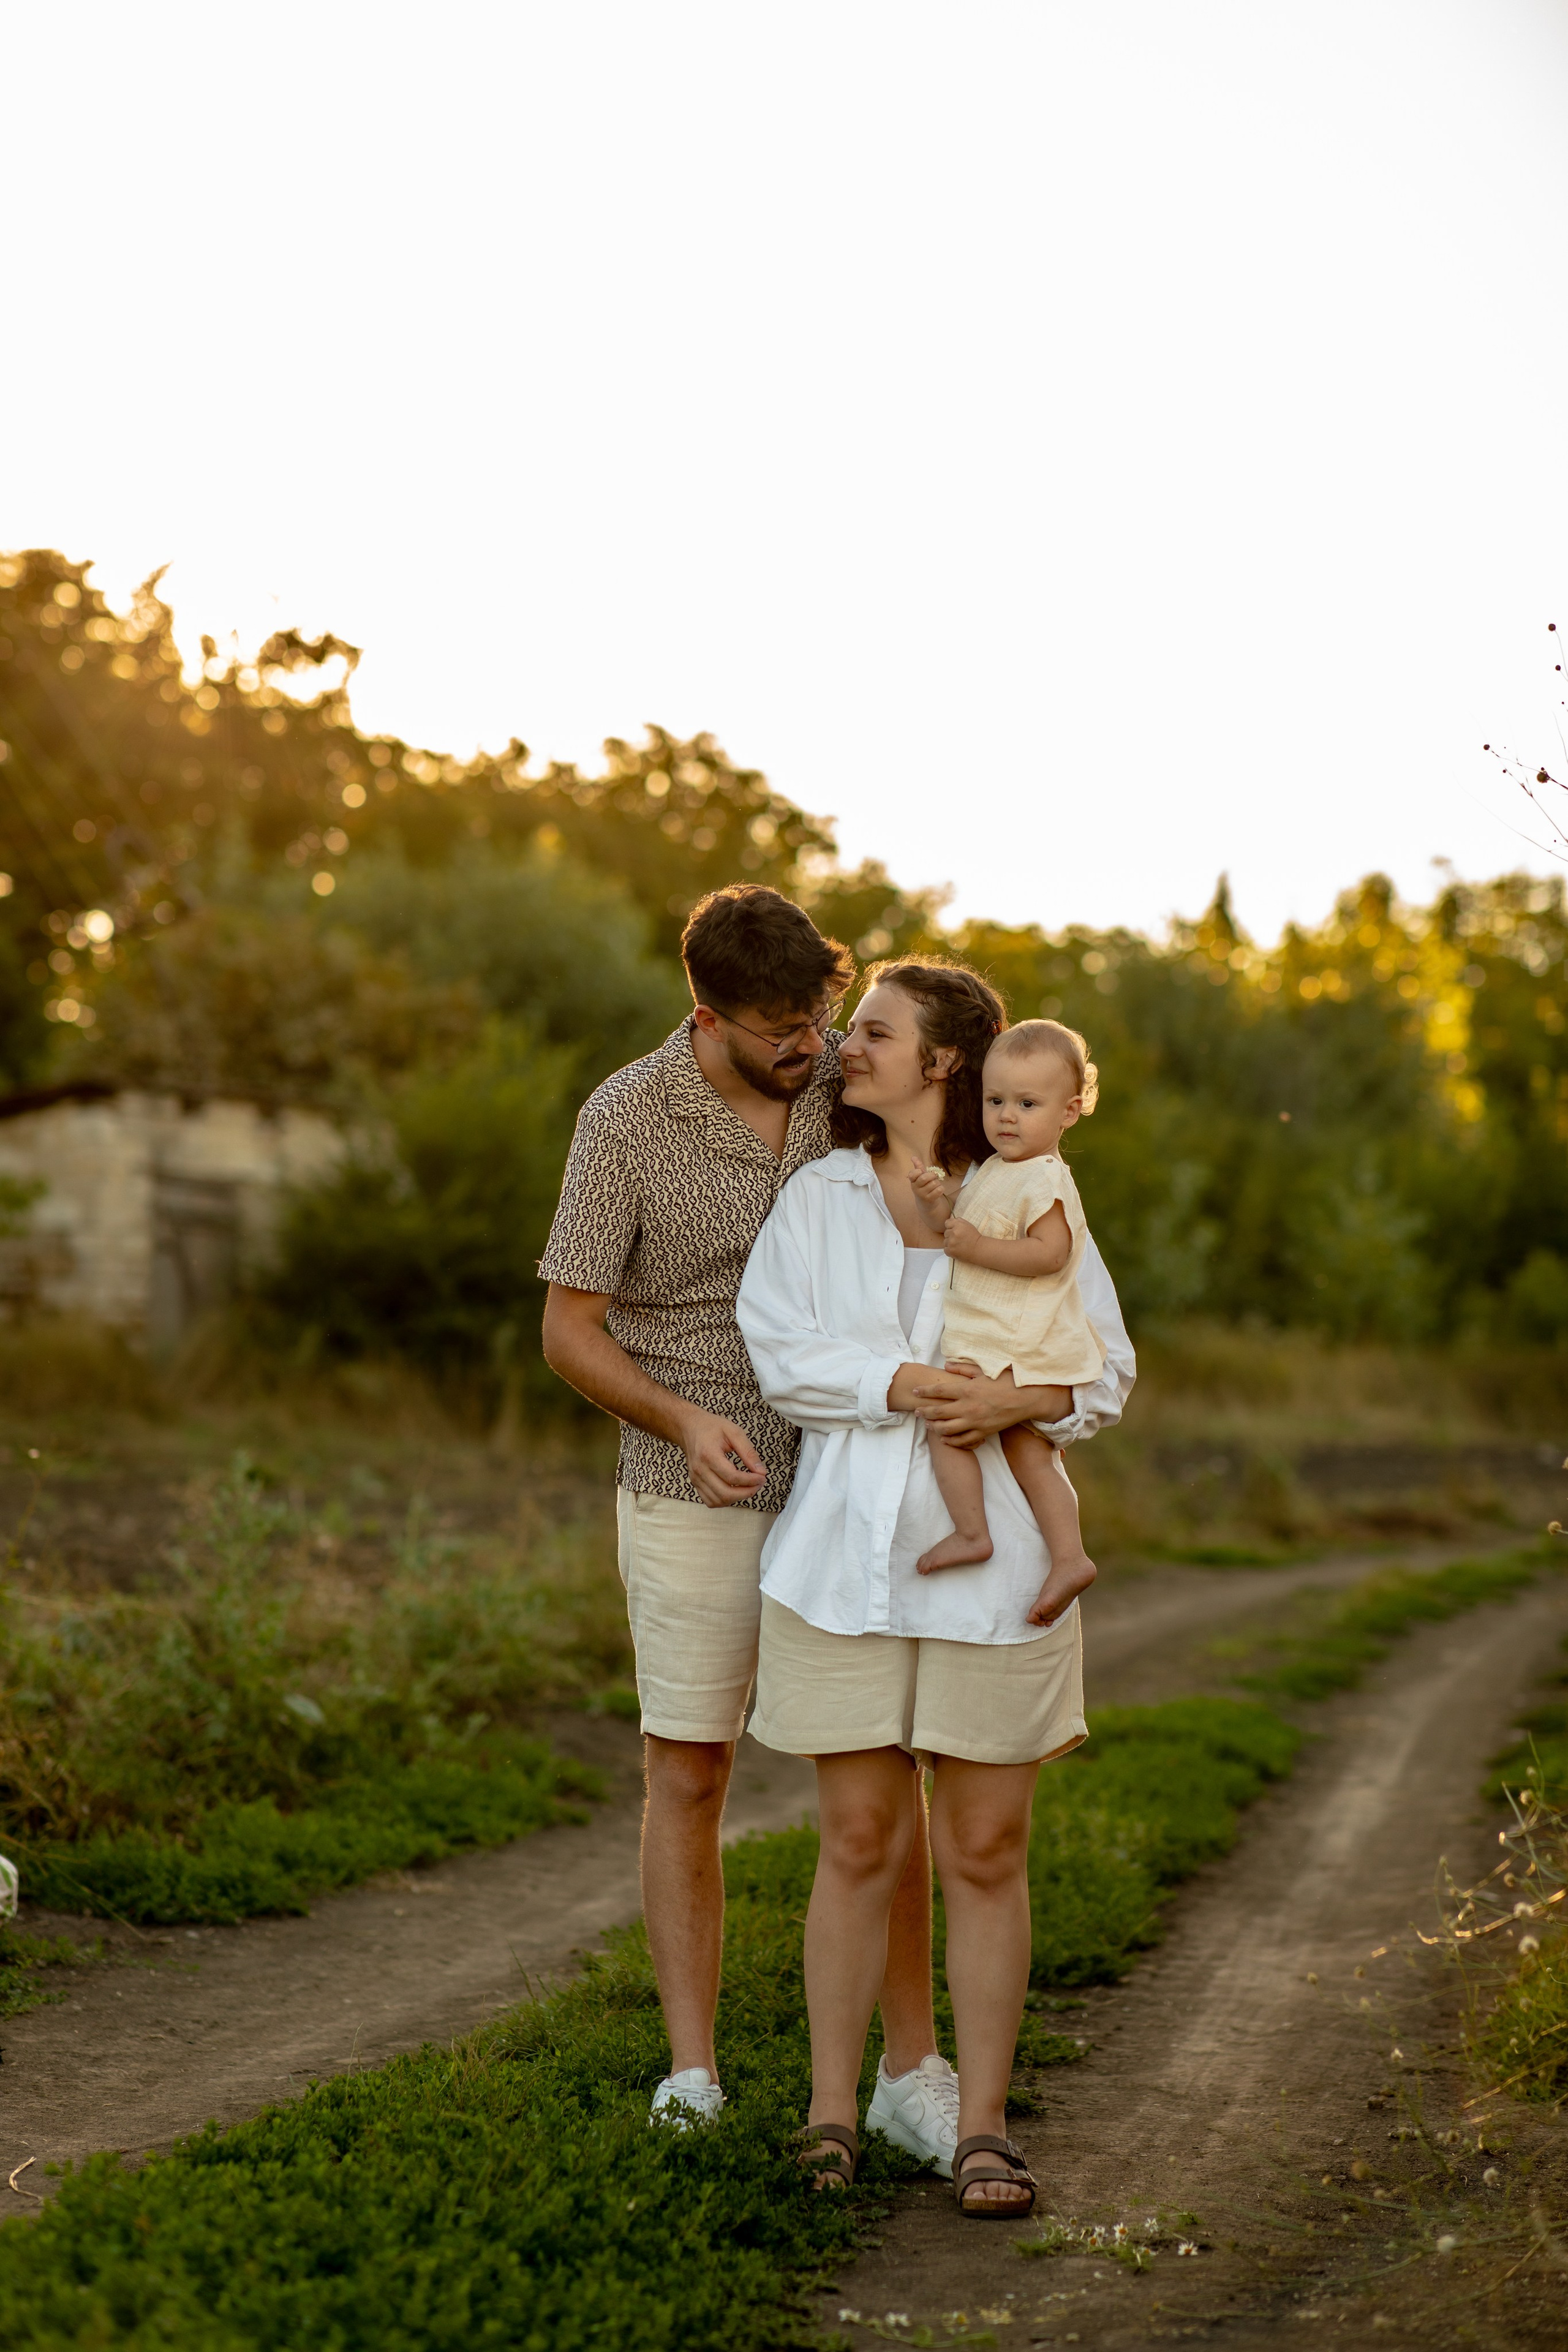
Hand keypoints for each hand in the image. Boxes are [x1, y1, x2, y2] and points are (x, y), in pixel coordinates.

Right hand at [680, 1410, 767, 1507]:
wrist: (690, 1427)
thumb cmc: (711, 1427)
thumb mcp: (734, 1432)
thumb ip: (748, 1452)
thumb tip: (760, 1471)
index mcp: (708, 1455)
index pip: (732, 1477)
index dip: (751, 1480)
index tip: (762, 1476)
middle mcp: (699, 1469)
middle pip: (725, 1493)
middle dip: (747, 1492)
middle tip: (759, 1483)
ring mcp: (695, 1478)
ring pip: (718, 1501)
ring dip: (737, 1498)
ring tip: (749, 1487)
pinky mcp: (695, 1483)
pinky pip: (710, 1501)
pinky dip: (725, 1500)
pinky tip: (735, 1491)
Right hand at [908, 1161, 952, 1226]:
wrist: (926, 1204)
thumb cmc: (924, 1187)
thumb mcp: (920, 1177)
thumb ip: (918, 1167)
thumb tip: (913, 1157)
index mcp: (913, 1181)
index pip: (912, 1174)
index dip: (918, 1172)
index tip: (921, 1172)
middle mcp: (915, 1188)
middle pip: (925, 1178)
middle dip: (932, 1176)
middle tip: (933, 1177)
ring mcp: (922, 1195)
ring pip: (934, 1183)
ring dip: (937, 1183)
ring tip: (935, 1186)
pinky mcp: (929, 1200)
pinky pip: (939, 1190)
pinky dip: (941, 1189)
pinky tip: (938, 1191)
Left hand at [909, 1366, 1072, 1450]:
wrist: (1027, 1399)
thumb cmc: (1007, 1381)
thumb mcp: (984, 1370)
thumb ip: (963, 1368)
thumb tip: (946, 1364)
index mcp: (967, 1389)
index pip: (939, 1391)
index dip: (925, 1391)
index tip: (915, 1392)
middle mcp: (968, 1407)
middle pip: (939, 1412)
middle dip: (925, 1412)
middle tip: (916, 1412)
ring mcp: (975, 1422)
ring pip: (947, 1429)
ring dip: (934, 1427)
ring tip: (928, 1424)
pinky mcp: (983, 1433)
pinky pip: (963, 1440)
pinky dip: (951, 1441)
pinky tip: (944, 1438)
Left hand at [941, 1215, 981, 1262]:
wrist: (979, 1249)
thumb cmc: (974, 1237)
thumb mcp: (968, 1225)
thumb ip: (958, 1221)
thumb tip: (950, 1221)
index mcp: (958, 1225)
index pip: (947, 1223)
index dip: (950, 1227)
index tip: (955, 1231)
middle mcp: (953, 1233)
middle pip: (946, 1233)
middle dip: (951, 1236)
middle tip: (959, 1239)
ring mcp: (951, 1242)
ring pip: (945, 1241)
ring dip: (950, 1243)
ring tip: (959, 1245)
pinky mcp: (950, 1251)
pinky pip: (945, 1249)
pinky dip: (950, 1250)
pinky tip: (957, 1250)